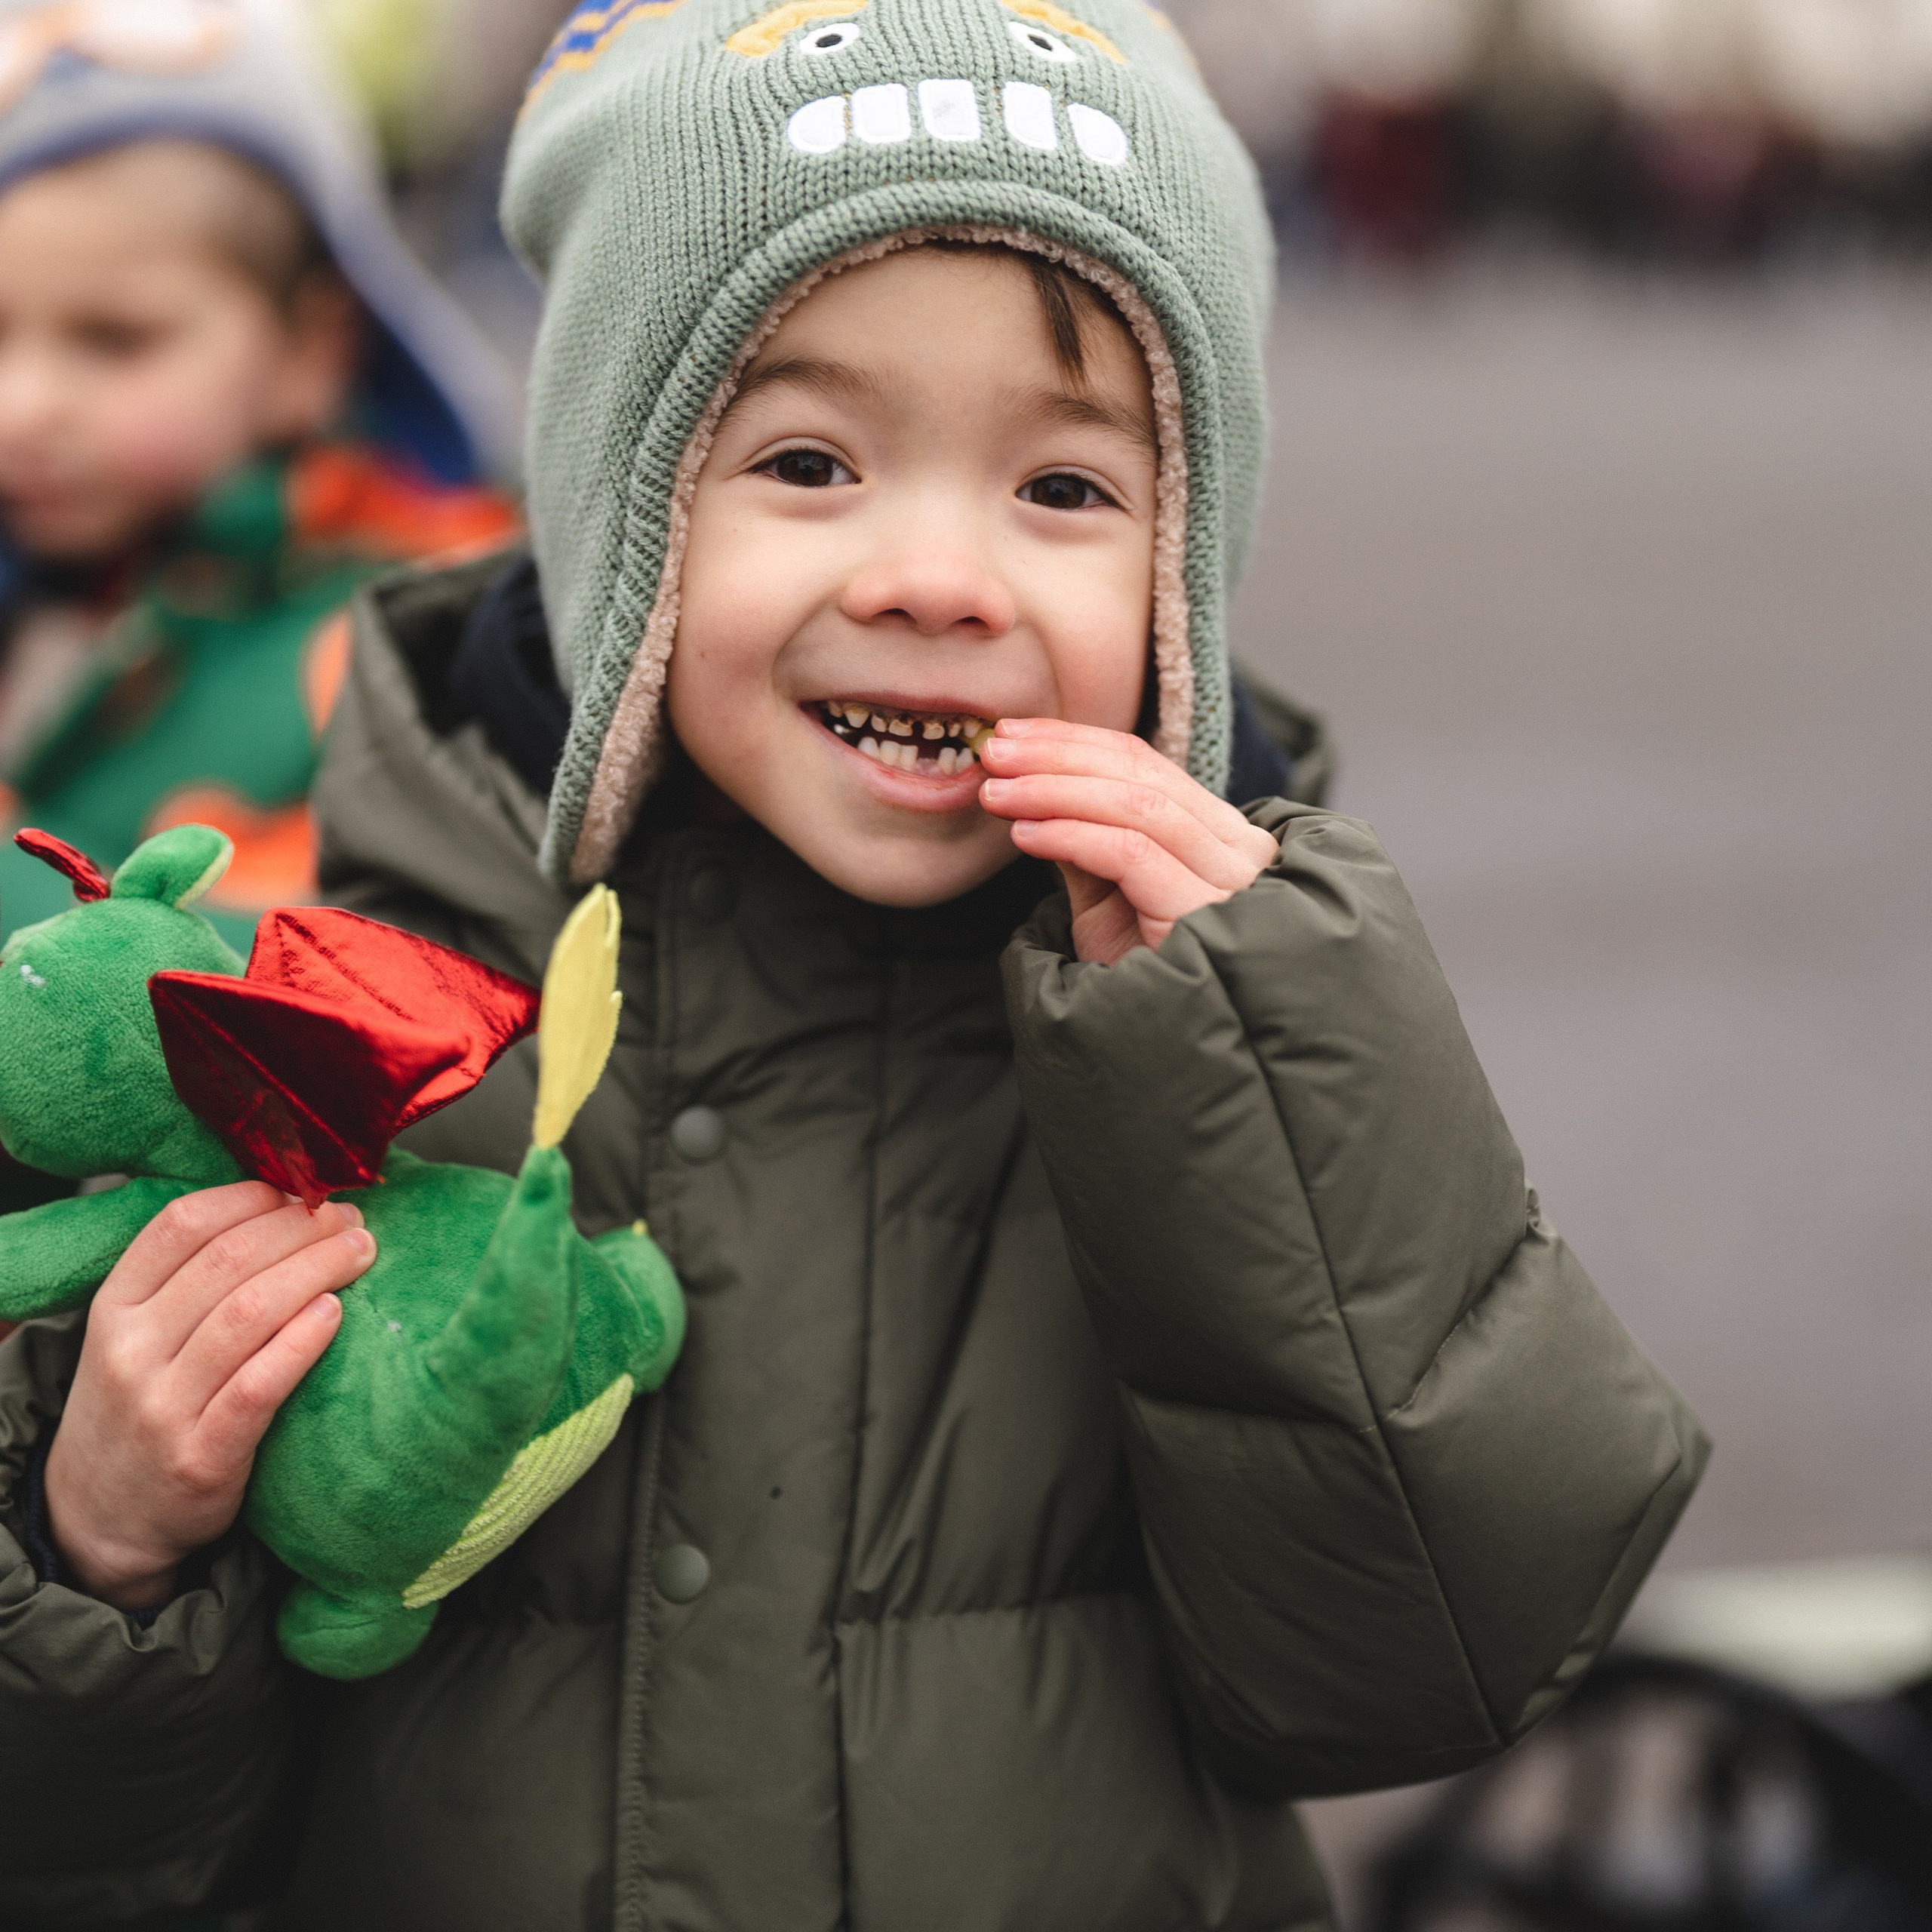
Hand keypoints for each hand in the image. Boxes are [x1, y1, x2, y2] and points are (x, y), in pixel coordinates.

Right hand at [44, 1184, 373, 1608]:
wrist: (100, 1519)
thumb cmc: (141, 1406)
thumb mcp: (135, 1335)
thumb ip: (188, 1278)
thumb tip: (283, 1206)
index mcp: (115, 1308)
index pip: (182, 1224)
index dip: (252, 1196)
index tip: (303, 1189)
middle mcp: (131, 1350)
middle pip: (229, 1261)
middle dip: (301, 1228)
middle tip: (351, 1217)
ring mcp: (162, 1406)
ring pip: (249, 1313)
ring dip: (317, 1270)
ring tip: (361, 1250)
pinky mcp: (201, 1457)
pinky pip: (259, 1386)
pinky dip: (302, 1342)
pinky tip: (336, 1313)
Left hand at [978, 719, 1279, 963]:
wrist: (1171, 1058)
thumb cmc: (1144, 984)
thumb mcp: (1106, 903)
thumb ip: (1083, 846)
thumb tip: (1031, 793)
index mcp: (1217, 838)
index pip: (1146, 766)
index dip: (1074, 743)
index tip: (1012, 737)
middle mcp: (1237, 849)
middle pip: (1142, 774)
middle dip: (1058, 755)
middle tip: (995, 753)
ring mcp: (1228, 880)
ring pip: (1136, 805)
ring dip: (1055, 790)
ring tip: (997, 793)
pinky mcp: (1206, 911)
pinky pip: (1130, 853)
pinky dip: (1071, 835)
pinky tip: (1026, 835)